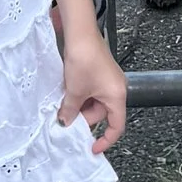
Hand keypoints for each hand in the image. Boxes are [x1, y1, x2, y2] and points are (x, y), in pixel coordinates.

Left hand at [55, 21, 126, 151]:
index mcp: (117, 96)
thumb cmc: (83, 60)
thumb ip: (71, 110)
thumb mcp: (75, 90)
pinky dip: (80, 96)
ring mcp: (109, 80)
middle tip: (65, 121)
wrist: (80, 32)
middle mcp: (117, 89)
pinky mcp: (100, 72)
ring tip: (64, 106)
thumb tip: (65, 123)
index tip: (92, 148)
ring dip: (80, 106)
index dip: (105, 140)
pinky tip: (67, 94)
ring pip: (95, 102)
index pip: (116, 126)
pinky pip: (92, 91)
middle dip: (84, 119)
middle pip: (103, 114)